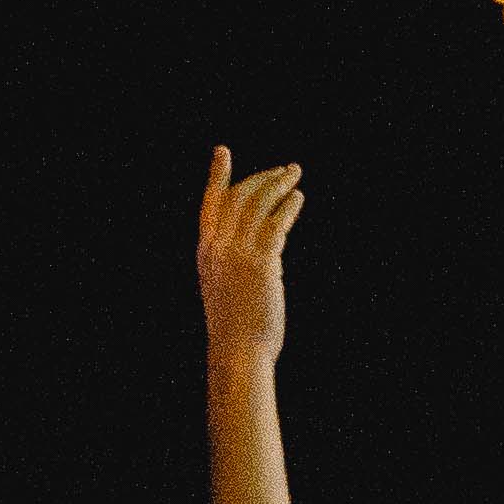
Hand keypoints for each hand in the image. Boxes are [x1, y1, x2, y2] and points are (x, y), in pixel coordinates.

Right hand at [197, 145, 303, 364]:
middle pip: (238, 197)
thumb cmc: (235, 329)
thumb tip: (258, 254)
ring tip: (295, 176)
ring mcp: (238, 254)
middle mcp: (218, 248)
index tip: (222, 151)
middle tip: (285, 168)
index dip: (217, 176)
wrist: (238, 352)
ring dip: (278, 186)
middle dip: (262, 178)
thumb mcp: (225, 290)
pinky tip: (297, 199)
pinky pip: (275, 223)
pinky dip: (287, 207)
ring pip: (258, 205)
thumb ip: (233, 266)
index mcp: (207, 253)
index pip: (210, 204)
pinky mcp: (260, 263)